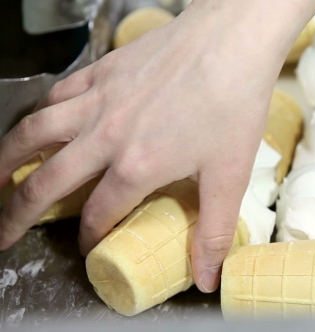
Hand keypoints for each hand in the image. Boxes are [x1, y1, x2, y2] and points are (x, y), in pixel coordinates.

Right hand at [0, 0, 314, 292]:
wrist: (232, 41)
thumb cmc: (234, 102)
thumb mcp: (229, 175)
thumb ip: (214, 231)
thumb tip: (207, 277)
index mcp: (136, 166)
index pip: (97, 213)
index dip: (88, 237)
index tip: (85, 245)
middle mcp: (106, 134)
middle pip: (46, 182)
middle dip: (18, 214)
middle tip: (2, 233)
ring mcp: (99, 99)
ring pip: (35, 133)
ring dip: (8, 159)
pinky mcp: (102, 71)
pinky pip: (57, 94)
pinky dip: (41, 112)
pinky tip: (42, 120)